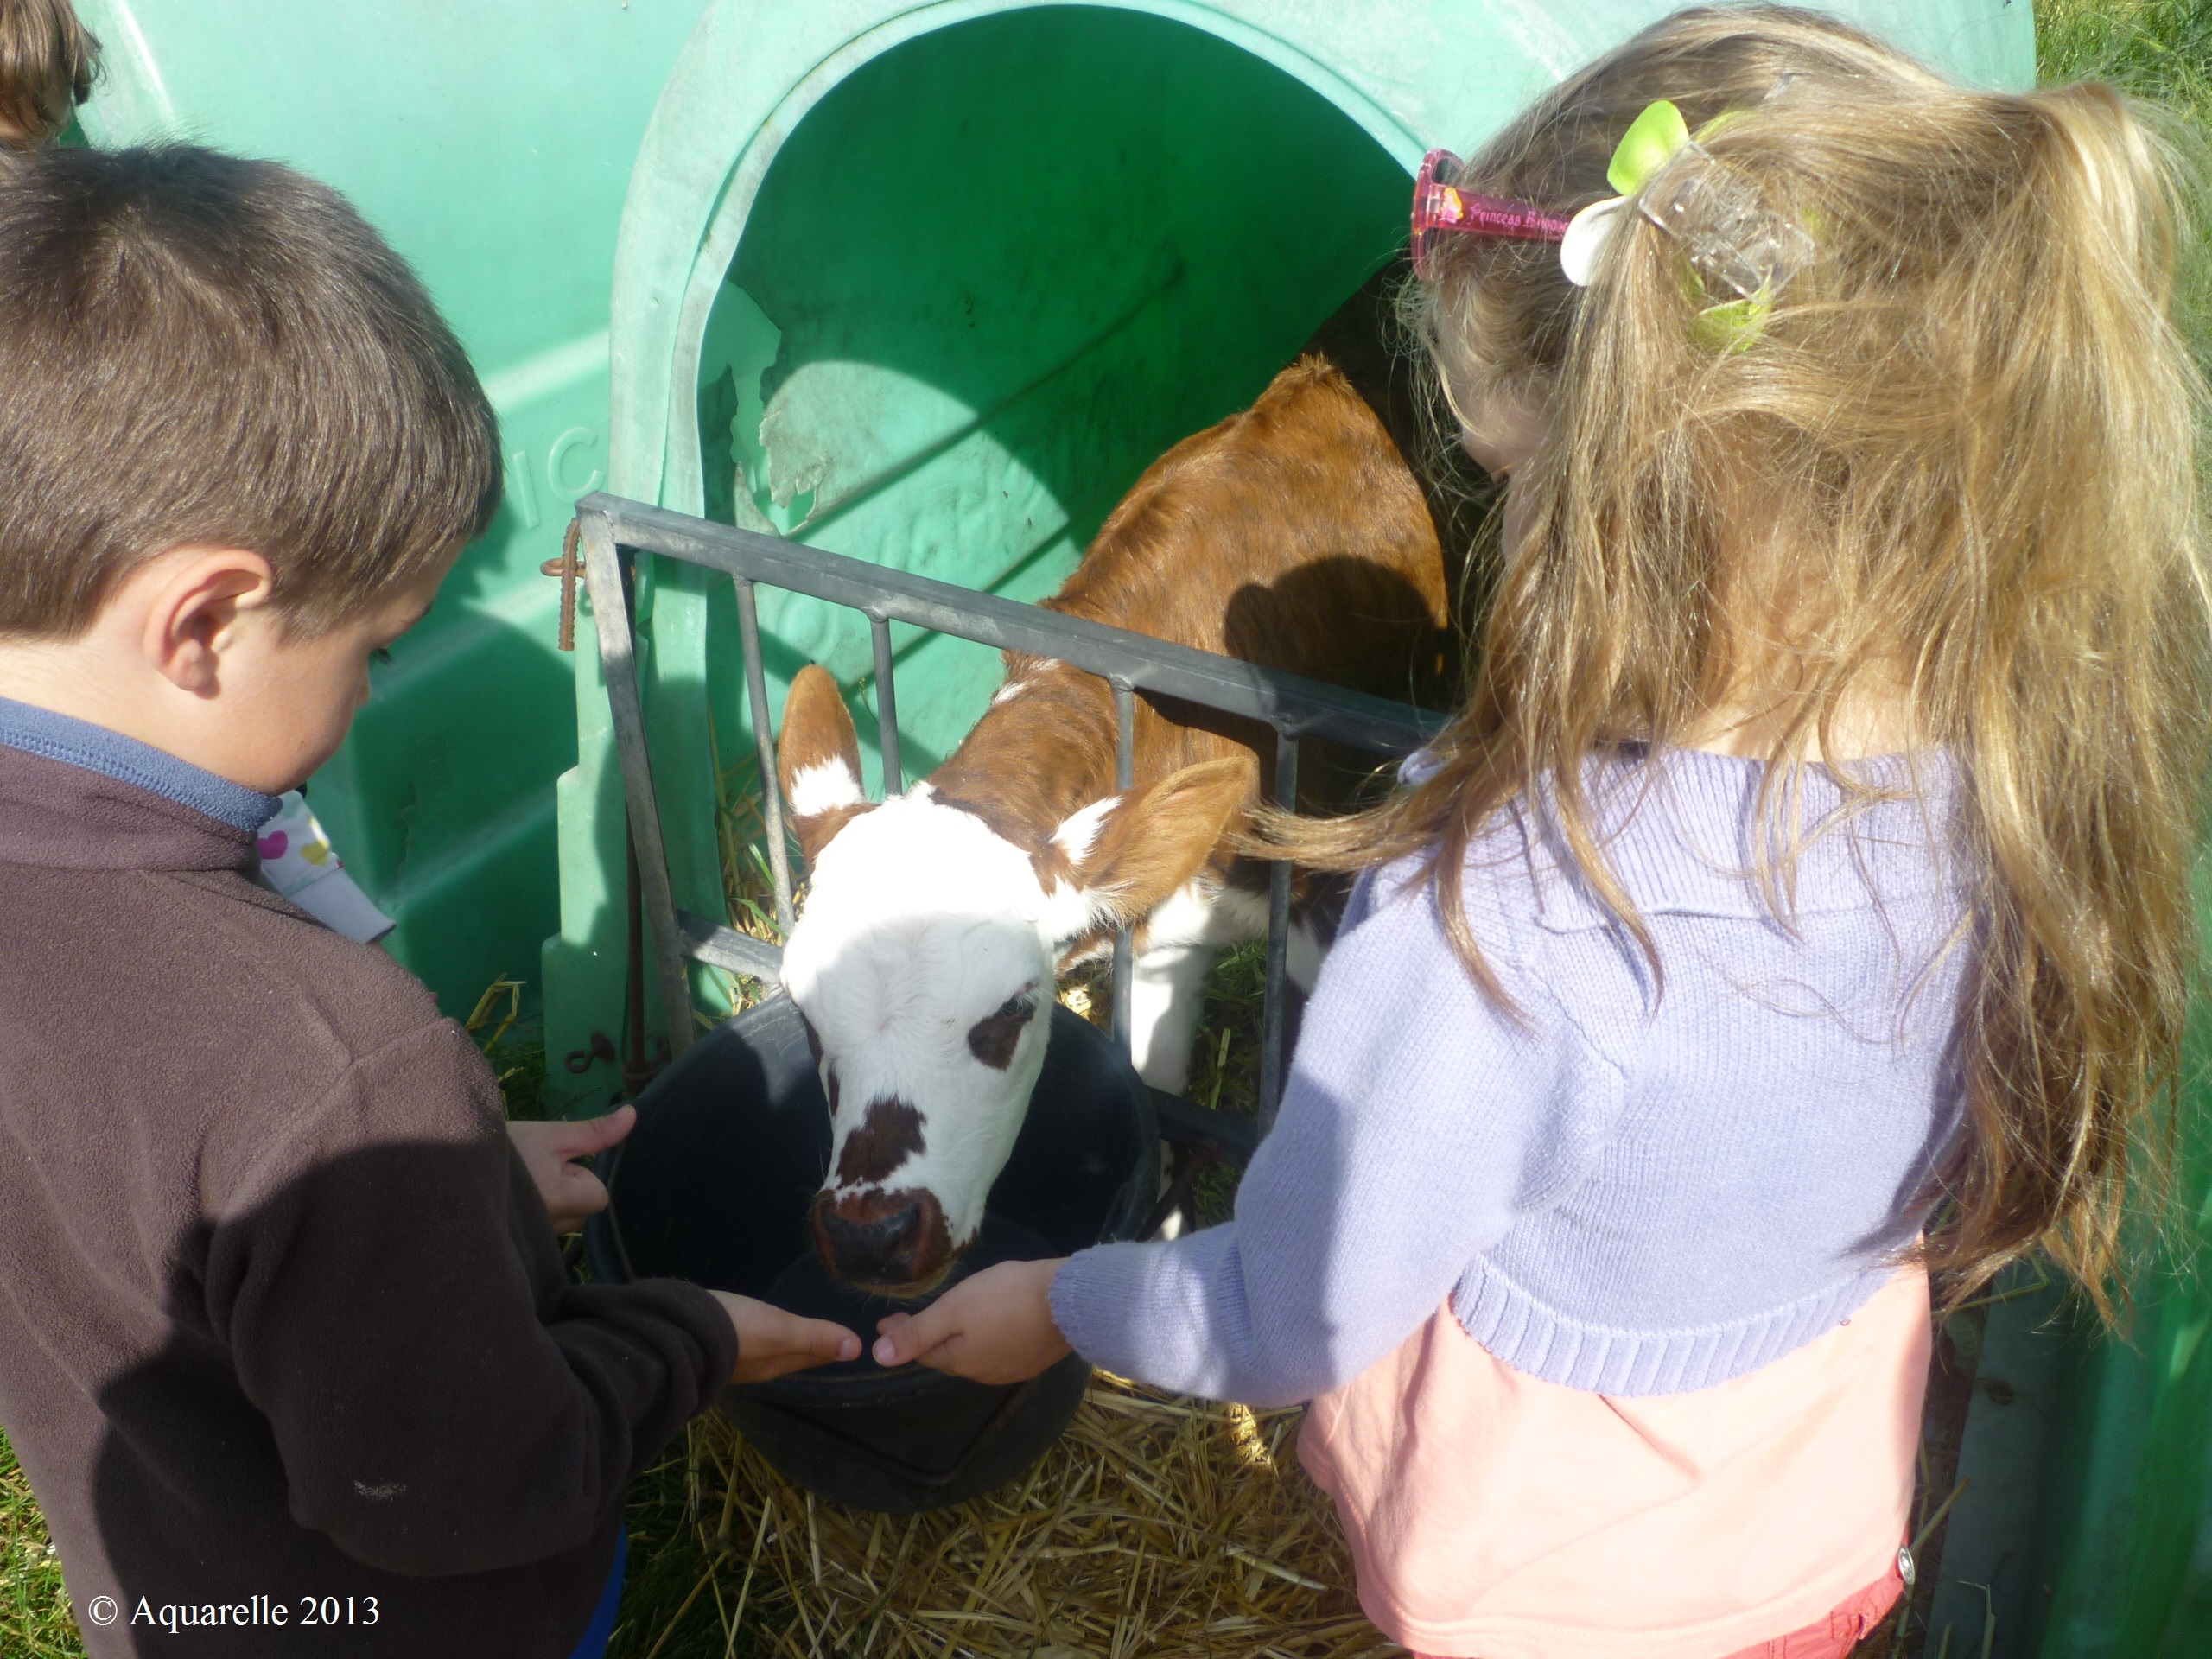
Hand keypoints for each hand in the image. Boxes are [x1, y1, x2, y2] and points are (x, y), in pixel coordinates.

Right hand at [506, 1107, 634, 1233]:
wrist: (449, 1165)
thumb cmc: (506, 1147)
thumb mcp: (552, 1134)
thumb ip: (594, 1132)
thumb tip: (633, 1115)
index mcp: (559, 1201)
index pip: (599, 1196)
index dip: (583, 1176)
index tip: (557, 1161)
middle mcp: (547, 1227)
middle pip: (582, 1212)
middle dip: (570, 1190)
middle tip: (539, 1169)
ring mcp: (531, 1238)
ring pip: (563, 1221)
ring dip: (554, 1203)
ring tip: (526, 1182)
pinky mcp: (516, 1244)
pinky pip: (543, 1229)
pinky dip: (537, 1214)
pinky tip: (519, 1198)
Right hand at [713, 1292, 862, 1382]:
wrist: (676, 1334)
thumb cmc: (736, 1331)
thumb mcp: (780, 1330)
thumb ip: (815, 1337)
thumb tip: (858, 1349)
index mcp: (777, 1364)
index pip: (814, 1358)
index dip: (833, 1350)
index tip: (851, 1345)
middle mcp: (758, 1367)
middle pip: (793, 1357)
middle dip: (810, 1348)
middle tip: (829, 1337)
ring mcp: (735, 1359)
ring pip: (769, 1351)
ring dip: (785, 1343)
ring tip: (796, 1333)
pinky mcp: (716, 1347)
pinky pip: (748, 1343)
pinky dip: (760, 1337)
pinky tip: (756, 1329)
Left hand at [870, 1257, 1070, 1384]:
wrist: (1067, 1302)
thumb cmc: (1005, 1298)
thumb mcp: (954, 1308)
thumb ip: (917, 1333)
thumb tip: (878, 1358)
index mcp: (960, 1361)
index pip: (921, 1351)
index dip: (900, 1334)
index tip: (884, 1320)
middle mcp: (983, 1373)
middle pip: (947, 1356)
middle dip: (926, 1338)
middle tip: (910, 1319)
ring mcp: (1011, 1369)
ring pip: (974, 1356)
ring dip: (956, 1341)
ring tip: (949, 1323)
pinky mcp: (1033, 1360)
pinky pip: (998, 1353)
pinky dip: (984, 1341)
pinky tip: (990, 1328)